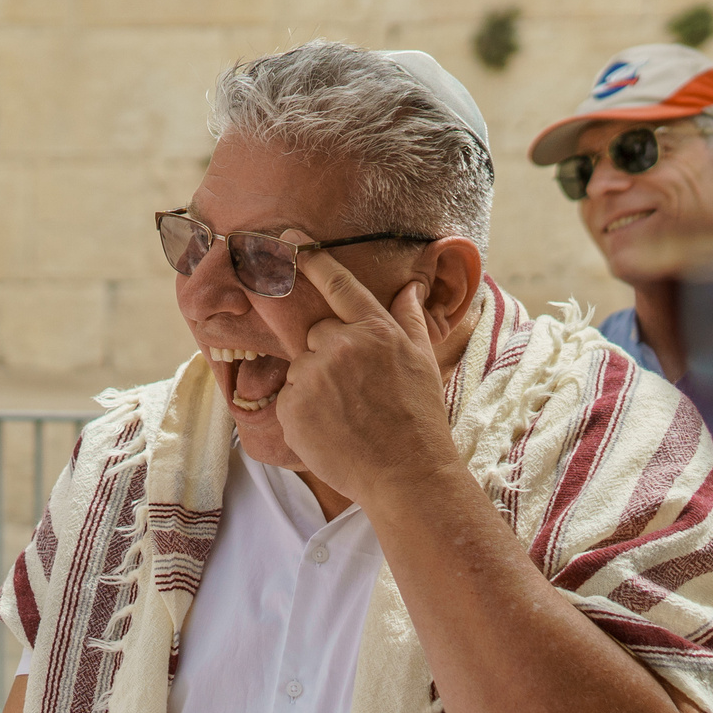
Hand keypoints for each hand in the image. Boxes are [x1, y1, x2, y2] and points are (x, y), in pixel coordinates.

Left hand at [274, 235, 459, 507]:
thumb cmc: (419, 418)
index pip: (338, 285)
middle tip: (356, 389)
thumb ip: (409, 320)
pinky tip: (331, 429)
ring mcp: (313, 376)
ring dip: (316, 385)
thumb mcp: (422, 361)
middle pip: (316, 333)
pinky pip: (290, 398)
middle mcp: (340, 346)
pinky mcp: (292, 407)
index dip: (313, 261)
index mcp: (375, 330)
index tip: (289, 238)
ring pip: (302, 367)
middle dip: (329, 354)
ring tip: (347, 414)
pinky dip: (304, 412)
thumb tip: (410, 287)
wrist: (404, 474)